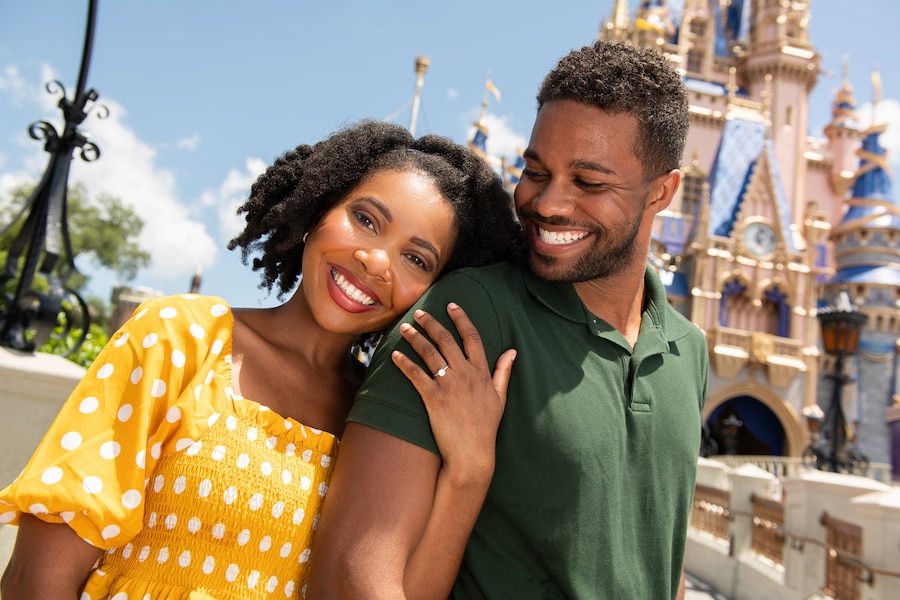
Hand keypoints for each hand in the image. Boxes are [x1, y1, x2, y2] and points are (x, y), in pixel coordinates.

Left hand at [391, 302, 514, 482]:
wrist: (472, 454)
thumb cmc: (486, 427)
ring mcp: (450, 386)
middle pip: (446, 340)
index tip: (451, 305)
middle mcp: (466, 375)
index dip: (461, 318)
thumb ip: (504, 372)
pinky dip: (404, 363)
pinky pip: (416, 375)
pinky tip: (395, 355)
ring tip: (404, 328)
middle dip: (431, 323)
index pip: (472, 337)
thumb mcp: (500, 397)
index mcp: (482, 373)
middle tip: (419, 312)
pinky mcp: (434, 399)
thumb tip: (512, 351)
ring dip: (415, 337)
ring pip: (429, 353)